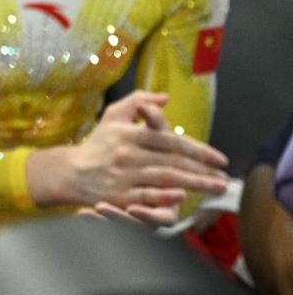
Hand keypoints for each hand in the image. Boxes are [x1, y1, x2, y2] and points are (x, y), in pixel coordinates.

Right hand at [36, 91, 228, 224]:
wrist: (69, 172)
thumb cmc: (98, 144)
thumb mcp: (113, 116)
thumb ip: (138, 102)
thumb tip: (165, 98)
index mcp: (128, 134)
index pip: (169, 140)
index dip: (198, 149)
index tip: (219, 159)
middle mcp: (127, 154)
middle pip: (172, 161)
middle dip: (202, 171)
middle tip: (225, 179)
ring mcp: (123, 176)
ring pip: (164, 179)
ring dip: (193, 184)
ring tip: (215, 187)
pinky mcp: (119, 196)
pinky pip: (145, 196)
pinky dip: (164, 196)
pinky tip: (182, 197)